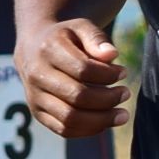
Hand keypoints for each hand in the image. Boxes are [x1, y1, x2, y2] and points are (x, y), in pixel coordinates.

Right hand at [18, 18, 130, 137]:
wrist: (32, 49)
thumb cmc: (65, 39)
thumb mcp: (80, 28)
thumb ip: (96, 38)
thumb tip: (112, 55)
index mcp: (48, 49)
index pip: (83, 69)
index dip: (107, 74)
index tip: (123, 72)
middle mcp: (37, 75)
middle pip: (77, 96)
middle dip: (108, 99)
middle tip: (125, 94)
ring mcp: (35, 97)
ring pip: (70, 118)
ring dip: (101, 120)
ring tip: (121, 115)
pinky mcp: (37, 113)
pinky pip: (64, 130)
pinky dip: (89, 130)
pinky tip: (105, 121)